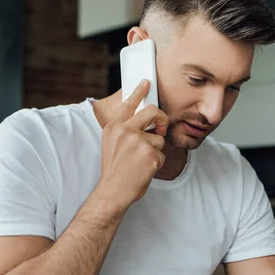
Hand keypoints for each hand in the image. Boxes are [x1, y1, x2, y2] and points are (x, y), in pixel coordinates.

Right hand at [99, 80, 169, 208]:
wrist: (113, 191)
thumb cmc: (114, 170)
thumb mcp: (112, 144)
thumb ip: (125, 130)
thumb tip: (145, 120)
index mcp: (114, 127)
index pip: (128, 104)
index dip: (138, 91)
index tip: (147, 82)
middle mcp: (125, 130)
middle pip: (153, 112)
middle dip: (162, 119)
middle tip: (161, 128)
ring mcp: (138, 142)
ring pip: (159, 139)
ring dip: (155, 151)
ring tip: (141, 162)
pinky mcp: (150, 154)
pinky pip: (162, 154)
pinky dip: (156, 163)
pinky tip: (144, 170)